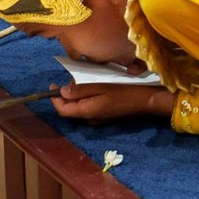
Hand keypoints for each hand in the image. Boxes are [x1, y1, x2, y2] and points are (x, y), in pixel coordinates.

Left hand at [51, 83, 173, 123]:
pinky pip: (89, 107)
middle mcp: (91, 118)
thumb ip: (80, 90)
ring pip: (80, 108)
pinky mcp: (105, 115)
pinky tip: (93, 87)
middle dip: (66, 95)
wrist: (146, 100)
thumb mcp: (101, 86)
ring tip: (81, 80)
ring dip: (77, 95)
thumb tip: (63, 92)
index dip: (54, 99)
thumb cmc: (123, 90)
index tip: (52, 85)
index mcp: (87, 112)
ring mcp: (99, 118)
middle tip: (70, 79)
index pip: (63, 110)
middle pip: (71, 109)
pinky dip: (86, 98)